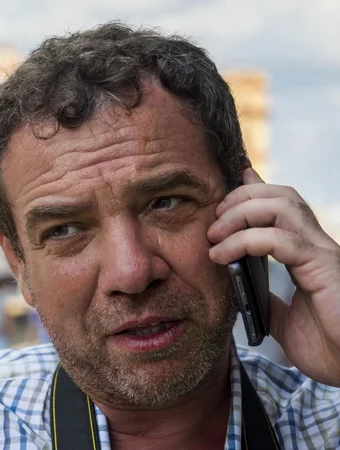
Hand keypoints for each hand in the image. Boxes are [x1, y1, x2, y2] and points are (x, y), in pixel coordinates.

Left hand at [207, 168, 339, 385]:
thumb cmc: (328, 346)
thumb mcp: (284, 321)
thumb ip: (267, 301)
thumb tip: (244, 292)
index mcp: (308, 254)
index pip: (282, 208)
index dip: (254, 191)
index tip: (225, 191)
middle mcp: (316, 246)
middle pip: (281, 196)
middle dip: (241, 198)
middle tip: (213, 219)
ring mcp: (322, 254)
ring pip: (283, 206)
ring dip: (240, 213)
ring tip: (214, 234)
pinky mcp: (323, 267)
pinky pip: (282, 240)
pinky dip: (245, 240)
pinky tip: (223, 254)